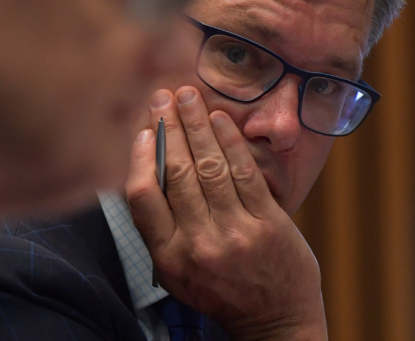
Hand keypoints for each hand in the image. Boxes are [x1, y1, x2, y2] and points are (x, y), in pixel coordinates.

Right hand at [126, 86, 327, 340]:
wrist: (275, 321)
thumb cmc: (223, 290)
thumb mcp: (179, 272)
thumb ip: (162, 229)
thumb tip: (147, 168)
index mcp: (169, 258)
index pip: (143, 198)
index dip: (139, 157)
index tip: (140, 129)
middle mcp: (199, 245)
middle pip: (177, 174)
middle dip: (168, 128)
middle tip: (162, 96)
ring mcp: (236, 234)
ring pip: (210, 167)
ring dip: (197, 125)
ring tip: (189, 96)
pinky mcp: (269, 224)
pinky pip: (245, 173)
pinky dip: (231, 141)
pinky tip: (221, 119)